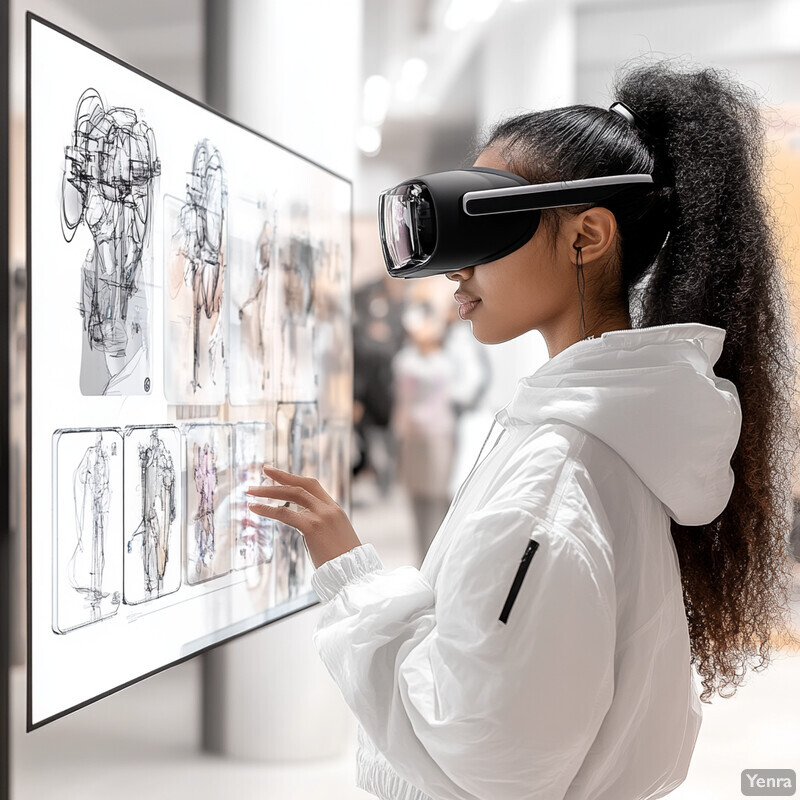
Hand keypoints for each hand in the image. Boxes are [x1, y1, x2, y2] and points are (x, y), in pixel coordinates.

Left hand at [246, 466, 362, 568]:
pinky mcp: (312, 528)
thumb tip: (302, 521)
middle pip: (301, 485)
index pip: (312, 485)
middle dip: (281, 476)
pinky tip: (254, 508)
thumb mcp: (334, 535)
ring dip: (268, 491)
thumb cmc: (342, 561)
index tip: (278, 473)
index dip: (294, 477)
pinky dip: (267, 509)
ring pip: (292, 494)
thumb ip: (320, 524)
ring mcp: (321, 516)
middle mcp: (328, 508)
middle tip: (264, 469)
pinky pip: (285, 514)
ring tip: (250, 491)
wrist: (353, 572)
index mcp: (334, 508)